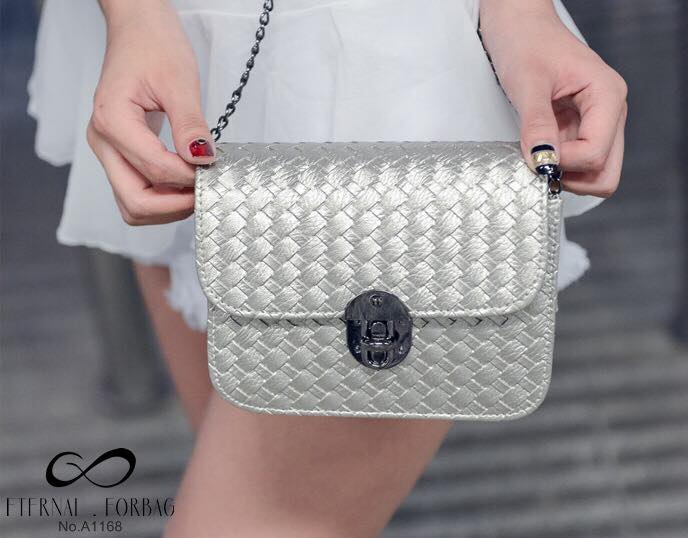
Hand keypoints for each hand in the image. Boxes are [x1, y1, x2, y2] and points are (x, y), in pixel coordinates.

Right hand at [88, 0, 214, 225]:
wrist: (138, 30)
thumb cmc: (154, 45)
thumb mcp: (179, 81)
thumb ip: (189, 124)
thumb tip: (202, 159)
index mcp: (112, 120)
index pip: (153, 169)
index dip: (188, 179)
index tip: (214, 171)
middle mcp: (103, 141)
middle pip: (134, 201)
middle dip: (174, 206)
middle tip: (207, 193)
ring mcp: (108, 150)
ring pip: (133, 204)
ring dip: (167, 208)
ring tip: (198, 191)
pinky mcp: (120, 154)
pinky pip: (137, 191)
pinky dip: (162, 198)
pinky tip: (186, 185)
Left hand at [480, 0, 626, 196]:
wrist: (520, 26)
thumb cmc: (526, 42)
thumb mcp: (527, 82)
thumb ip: (536, 123)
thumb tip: (542, 161)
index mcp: (607, 96)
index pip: (596, 154)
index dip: (563, 163)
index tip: (533, 154)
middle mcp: (610, 113)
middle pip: (605, 174)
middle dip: (571, 178)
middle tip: (538, 165)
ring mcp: (598, 123)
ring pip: (594, 173)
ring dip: (564, 174)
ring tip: (535, 154)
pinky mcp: (580, 128)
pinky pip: (577, 162)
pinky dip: (558, 165)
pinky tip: (536, 150)